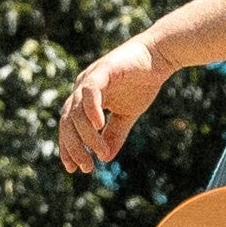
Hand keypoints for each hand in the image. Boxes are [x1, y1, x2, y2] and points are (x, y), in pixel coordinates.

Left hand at [56, 36, 166, 172]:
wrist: (158, 57)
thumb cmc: (141, 83)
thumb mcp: (127, 116)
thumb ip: (114, 135)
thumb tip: (104, 158)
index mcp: (85, 99)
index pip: (69, 126)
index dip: (68, 148)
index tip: (73, 169)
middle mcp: (82, 88)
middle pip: (68, 121)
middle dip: (74, 147)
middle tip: (86, 167)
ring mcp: (90, 78)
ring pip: (77, 111)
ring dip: (86, 136)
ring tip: (100, 153)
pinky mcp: (103, 70)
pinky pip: (90, 92)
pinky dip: (91, 110)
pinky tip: (99, 127)